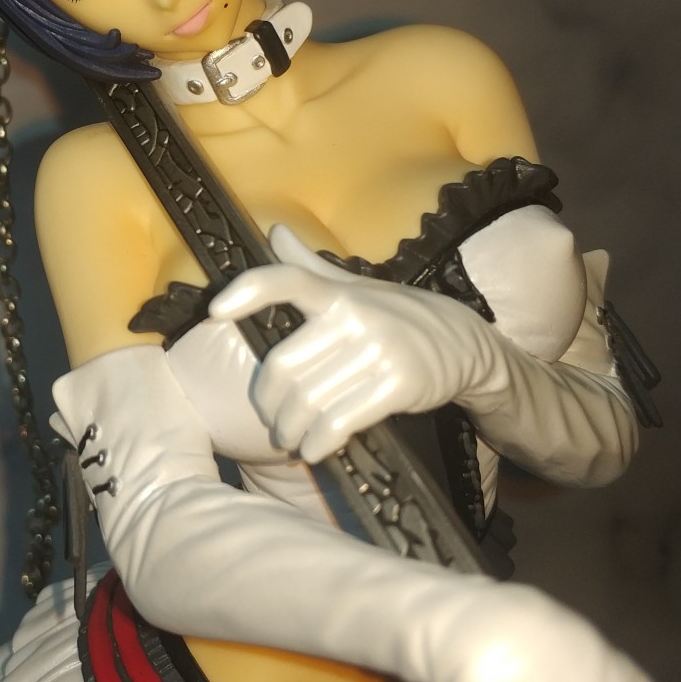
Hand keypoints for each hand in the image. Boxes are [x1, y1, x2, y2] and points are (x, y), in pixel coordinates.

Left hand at [209, 225, 500, 460]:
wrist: (466, 346)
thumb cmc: (398, 316)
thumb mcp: (357, 288)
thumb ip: (310, 268)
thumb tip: (275, 232)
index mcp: (339, 293)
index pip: (288, 280)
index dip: (249, 290)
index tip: (215, 312)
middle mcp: (355, 317)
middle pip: (284, 366)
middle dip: (269, 403)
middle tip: (271, 421)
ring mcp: (377, 351)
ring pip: (308, 400)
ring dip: (291, 430)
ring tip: (290, 440)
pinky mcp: (397, 384)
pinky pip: (340, 420)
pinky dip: (320, 442)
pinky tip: (315, 449)